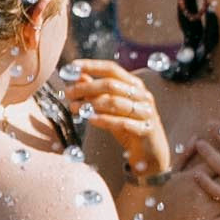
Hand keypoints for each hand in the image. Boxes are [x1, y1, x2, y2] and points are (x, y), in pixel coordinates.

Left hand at [63, 59, 170, 180]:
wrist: (151, 153)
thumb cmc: (129, 127)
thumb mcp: (111, 108)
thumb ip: (97, 92)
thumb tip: (78, 76)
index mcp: (135, 85)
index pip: (112, 69)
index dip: (92, 66)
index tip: (72, 67)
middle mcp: (142, 95)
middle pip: (111, 85)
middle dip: (86, 87)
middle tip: (68, 93)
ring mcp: (146, 112)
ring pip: (115, 103)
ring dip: (91, 104)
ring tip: (74, 108)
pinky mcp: (146, 129)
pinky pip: (122, 122)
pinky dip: (104, 120)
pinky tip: (90, 120)